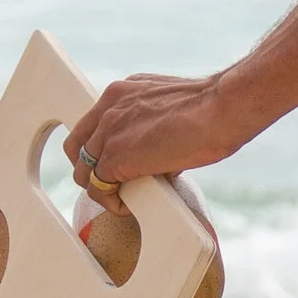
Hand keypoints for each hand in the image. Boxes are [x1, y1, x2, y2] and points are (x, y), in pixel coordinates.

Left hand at [65, 71, 252, 194]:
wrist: (221, 108)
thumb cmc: (213, 108)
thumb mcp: (169, 106)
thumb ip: (152, 124)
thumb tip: (157, 154)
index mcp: (121, 92)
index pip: (91, 124)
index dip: (97, 148)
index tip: (111, 162)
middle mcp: (108, 107)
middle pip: (76, 147)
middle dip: (89, 169)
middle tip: (108, 184)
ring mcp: (109, 133)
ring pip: (84, 171)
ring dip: (100, 188)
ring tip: (121, 198)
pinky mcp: (116, 158)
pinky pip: (98, 188)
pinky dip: (111, 201)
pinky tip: (128, 205)